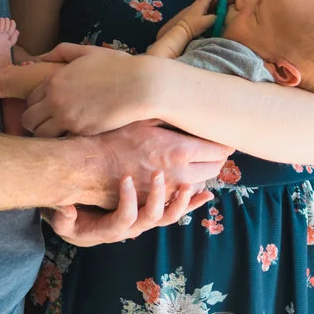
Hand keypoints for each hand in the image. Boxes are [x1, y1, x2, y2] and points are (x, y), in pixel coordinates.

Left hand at [23, 44, 153, 136]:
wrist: (140, 86)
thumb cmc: (118, 67)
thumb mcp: (88, 52)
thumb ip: (62, 51)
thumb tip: (41, 56)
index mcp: (54, 80)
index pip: (30, 98)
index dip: (37, 105)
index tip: (47, 109)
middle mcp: (55, 99)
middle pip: (28, 118)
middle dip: (36, 121)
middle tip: (49, 123)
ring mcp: (66, 117)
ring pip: (39, 134)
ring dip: (46, 134)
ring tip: (58, 132)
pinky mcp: (80, 131)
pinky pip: (59, 141)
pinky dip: (62, 140)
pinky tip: (72, 135)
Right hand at [45, 172, 211, 246]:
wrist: (85, 226)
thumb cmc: (73, 219)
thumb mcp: (64, 220)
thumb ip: (64, 216)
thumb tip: (66, 207)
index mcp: (113, 229)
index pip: (124, 218)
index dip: (126, 201)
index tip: (125, 178)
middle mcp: (133, 229)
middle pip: (152, 217)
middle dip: (158, 196)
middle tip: (158, 174)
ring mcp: (146, 222)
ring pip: (168, 216)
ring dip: (181, 202)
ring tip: (190, 186)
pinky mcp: (154, 215)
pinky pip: (175, 212)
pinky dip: (191, 204)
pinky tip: (207, 195)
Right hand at [76, 120, 232, 208]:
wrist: (88, 166)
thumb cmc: (114, 138)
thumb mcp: (144, 119)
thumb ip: (172, 117)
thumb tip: (195, 110)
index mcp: (179, 151)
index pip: (218, 149)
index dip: (224, 142)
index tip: (225, 135)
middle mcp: (179, 175)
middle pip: (214, 169)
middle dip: (218, 158)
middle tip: (218, 147)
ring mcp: (169, 192)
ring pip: (200, 185)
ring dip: (205, 174)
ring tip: (204, 163)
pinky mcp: (158, 203)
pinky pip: (184, 199)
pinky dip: (190, 191)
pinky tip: (192, 185)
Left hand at [154, 0, 221, 41]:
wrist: (182, 30)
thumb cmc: (194, 25)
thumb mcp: (207, 22)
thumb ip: (216, 17)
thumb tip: (220, 15)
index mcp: (202, 3)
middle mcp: (198, 3)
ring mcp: (195, 7)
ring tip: (218, 3)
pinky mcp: (193, 12)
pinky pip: (202, 5)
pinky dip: (208, 4)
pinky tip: (211, 10)